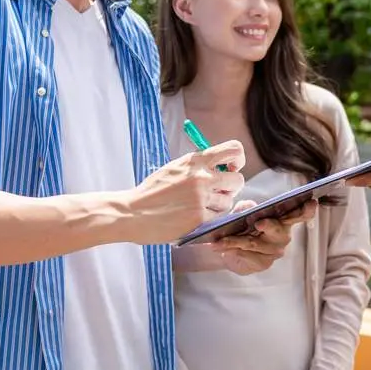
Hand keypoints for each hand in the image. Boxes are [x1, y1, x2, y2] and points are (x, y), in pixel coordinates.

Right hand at [122, 142, 245, 243]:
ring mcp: (201, 198)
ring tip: (197, 206)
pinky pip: (219, 217)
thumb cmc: (152, 192)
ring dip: (218, 205)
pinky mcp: (199, 219)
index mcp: (195, 160)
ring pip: (228, 201)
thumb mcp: (175, 168)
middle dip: (231, 187)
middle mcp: (201, 177)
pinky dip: (210, 218)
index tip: (231, 168)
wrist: (132, 213)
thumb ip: (199, 166)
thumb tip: (223, 167)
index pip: (233, 150)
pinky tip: (193, 216)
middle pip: (238, 180)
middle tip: (217, 192)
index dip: (237, 160)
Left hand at [215, 200, 318, 275]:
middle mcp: (282, 236)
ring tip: (218, 240)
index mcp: (283, 219)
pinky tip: (217, 247)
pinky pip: (245, 255)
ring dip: (235, 241)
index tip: (311, 203)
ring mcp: (274, 252)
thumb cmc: (243, 228)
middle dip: (270, 226)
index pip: (300, 214)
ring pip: (254, 243)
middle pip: (279, 231)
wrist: (231, 251)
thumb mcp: (242, 214)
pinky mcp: (263, 263)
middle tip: (260, 222)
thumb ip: (245, 208)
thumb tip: (249, 207)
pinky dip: (230, 250)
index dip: (307, 210)